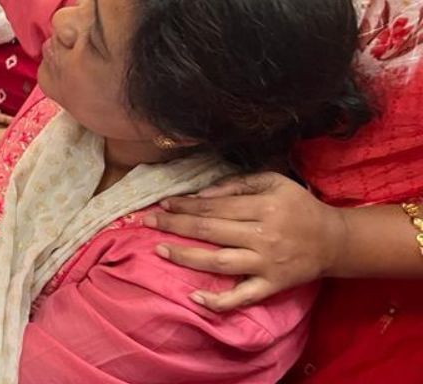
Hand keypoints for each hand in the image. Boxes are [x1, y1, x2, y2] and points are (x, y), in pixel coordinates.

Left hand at [144, 172, 347, 311]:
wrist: (335, 241)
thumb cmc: (299, 206)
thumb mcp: (274, 182)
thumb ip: (238, 183)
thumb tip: (202, 192)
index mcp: (264, 207)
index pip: (215, 206)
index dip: (186, 205)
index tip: (163, 203)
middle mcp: (263, 236)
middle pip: (210, 231)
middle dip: (175, 226)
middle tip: (148, 221)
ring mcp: (267, 264)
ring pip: (219, 262)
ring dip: (186, 257)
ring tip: (160, 250)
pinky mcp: (272, 286)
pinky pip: (243, 296)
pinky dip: (219, 300)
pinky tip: (195, 298)